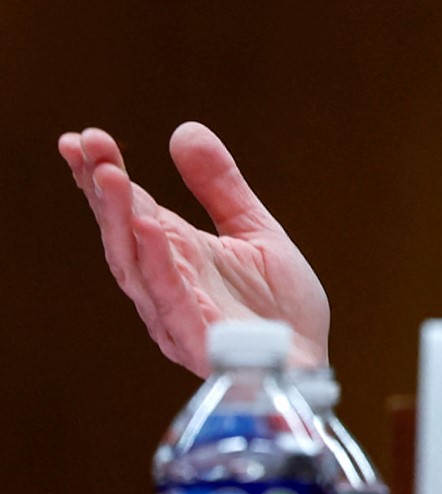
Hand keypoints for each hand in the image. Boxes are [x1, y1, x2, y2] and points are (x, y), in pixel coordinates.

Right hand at [57, 122, 329, 376]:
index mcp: (177, 256)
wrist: (306, 364)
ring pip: (138, 265)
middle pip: (124, 234)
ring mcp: (178, 313)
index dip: (103, 177)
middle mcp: (166, 284)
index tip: (83, 138)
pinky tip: (150, 229)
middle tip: (87, 147)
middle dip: (104, 191)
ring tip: (112, 176)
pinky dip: (160, 265)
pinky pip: (173, 301)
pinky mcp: (201, 339)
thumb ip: (220, 186)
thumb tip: (184, 130)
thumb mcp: (255, 230)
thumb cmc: (277, 309)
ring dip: (122, 220)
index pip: (130, 210)